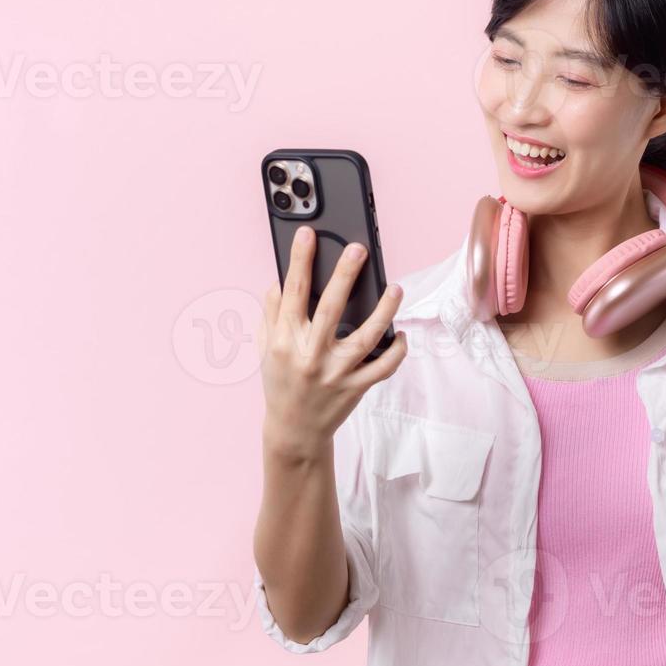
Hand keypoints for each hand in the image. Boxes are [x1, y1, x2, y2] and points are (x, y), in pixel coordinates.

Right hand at [261, 225, 406, 459]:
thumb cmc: (279, 382)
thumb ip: (271, 313)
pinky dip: (396, 351)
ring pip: (365, 336)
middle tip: (358, 248)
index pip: (293, 293)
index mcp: (284, 341)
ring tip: (395, 288)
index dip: (299, 260)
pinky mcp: (355, 388)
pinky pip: (382, 367)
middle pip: (330, 308)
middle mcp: (309, 355)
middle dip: (345, 275)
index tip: (307, 235)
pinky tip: (400, 334)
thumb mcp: (264, 347)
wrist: (294, 431)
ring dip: (384, 310)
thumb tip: (280, 280)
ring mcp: (334, 373)